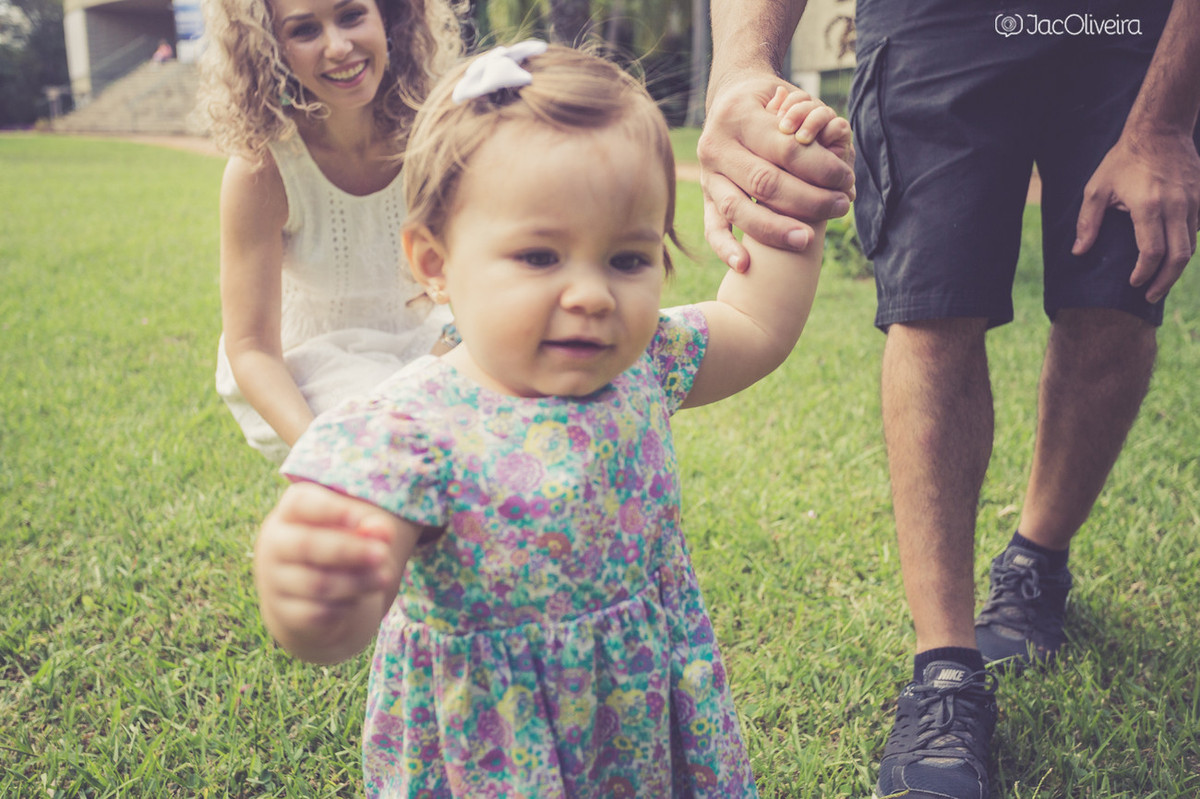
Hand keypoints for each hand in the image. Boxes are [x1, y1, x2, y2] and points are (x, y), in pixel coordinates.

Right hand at [255, 482, 413, 663]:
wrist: (306, 590)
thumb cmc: (336, 545)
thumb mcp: (353, 530)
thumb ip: (371, 527)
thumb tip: (382, 531)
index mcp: (290, 513)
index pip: (299, 504)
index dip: (329, 510)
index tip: (358, 519)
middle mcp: (274, 544)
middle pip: (306, 545)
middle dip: (348, 550)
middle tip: (382, 554)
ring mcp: (274, 580)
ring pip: (315, 583)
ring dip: (356, 582)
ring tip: (384, 578)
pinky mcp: (283, 611)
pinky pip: (316, 613)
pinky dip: (344, 607)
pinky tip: (357, 599)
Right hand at [698, 73, 854, 271]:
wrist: (729, 100)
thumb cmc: (769, 103)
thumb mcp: (786, 97)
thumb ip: (807, 118)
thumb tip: (839, 134)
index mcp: (738, 117)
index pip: (785, 149)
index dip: (820, 168)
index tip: (846, 180)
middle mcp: (716, 146)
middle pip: (765, 182)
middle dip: (807, 200)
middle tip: (839, 207)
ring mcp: (707, 175)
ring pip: (738, 208)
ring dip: (775, 229)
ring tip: (807, 240)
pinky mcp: (706, 197)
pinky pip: (712, 227)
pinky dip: (725, 248)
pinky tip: (744, 265)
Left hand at [1074, 128, 1199, 302]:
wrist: (1160, 130)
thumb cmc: (1123, 160)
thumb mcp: (1097, 188)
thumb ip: (1088, 222)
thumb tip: (1079, 252)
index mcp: (1148, 206)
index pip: (1152, 252)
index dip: (1143, 274)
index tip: (1133, 284)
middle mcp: (1176, 206)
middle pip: (1179, 257)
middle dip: (1165, 281)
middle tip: (1150, 296)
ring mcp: (1194, 201)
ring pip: (1192, 245)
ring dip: (1177, 267)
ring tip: (1160, 279)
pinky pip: (1198, 230)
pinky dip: (1186, 246)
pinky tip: (1172, 255)